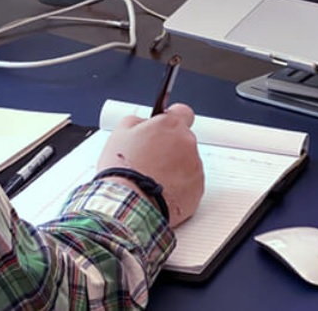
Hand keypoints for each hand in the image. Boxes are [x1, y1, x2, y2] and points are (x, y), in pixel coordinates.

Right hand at [96, 103, 204, 224]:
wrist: (128, 205)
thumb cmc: (123, 170)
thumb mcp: (120, 133)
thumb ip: (137, 121)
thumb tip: (143, 122)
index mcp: (171, 125)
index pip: (183, 112)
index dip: (172, 119)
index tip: (166, 127)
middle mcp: (188, 143)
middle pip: (183, 140)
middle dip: (169, 148)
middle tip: (150, 160)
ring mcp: (195, 168)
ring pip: (187, 163)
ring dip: (174, 168)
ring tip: (152, 179)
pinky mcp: (197, 190)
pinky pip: (191, 185)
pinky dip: (179, 187)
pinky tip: (160, 191)